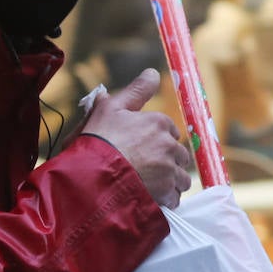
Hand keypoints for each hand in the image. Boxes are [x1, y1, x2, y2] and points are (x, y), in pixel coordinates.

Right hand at [82, 68, 191, 208]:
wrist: (91, 175)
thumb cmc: (97, 140)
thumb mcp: (110, 107)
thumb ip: (136, 91)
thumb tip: (153, 72)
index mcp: (158, 122)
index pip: (169, 130)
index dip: (156, 140)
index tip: (142, 147)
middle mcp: (168, 144)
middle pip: (179, 154)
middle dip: (167, 161)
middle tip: (146, 168)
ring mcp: (169, 169)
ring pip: (181, 177)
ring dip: (170, 181)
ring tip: (150, 185)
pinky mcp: (166, 191)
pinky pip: (175, 197)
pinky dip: (166, 199)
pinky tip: (151, 197)